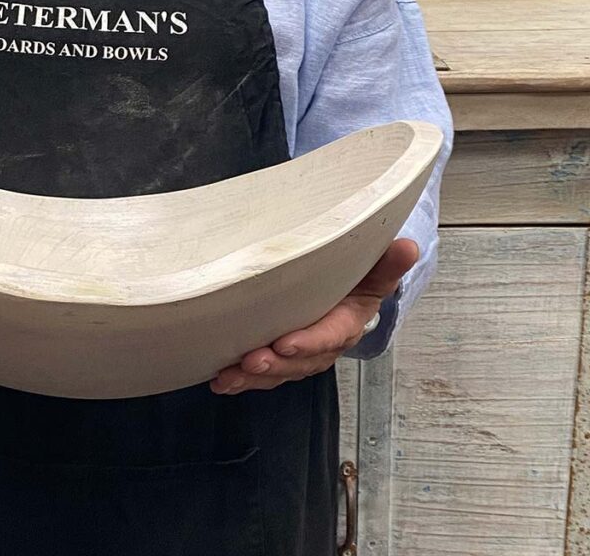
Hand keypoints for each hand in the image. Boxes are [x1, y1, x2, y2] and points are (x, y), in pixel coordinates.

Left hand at [210, 238, 418, 394]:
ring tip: (228, 377)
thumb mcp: (375, 270)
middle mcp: (323, 346)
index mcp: (347, 323)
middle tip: (251, 361)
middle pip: (300, 362)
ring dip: (252, 378)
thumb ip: (387, 263)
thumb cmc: (357, 280)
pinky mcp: (281, 358)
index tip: (285, 344)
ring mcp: (301, 355)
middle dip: (275, 365)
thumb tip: (407, 247)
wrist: (349, 294)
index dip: (309, 342)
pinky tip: (221, 381)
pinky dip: (242, 380)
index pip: (330, 336)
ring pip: (278, 373)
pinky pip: (263, 374)